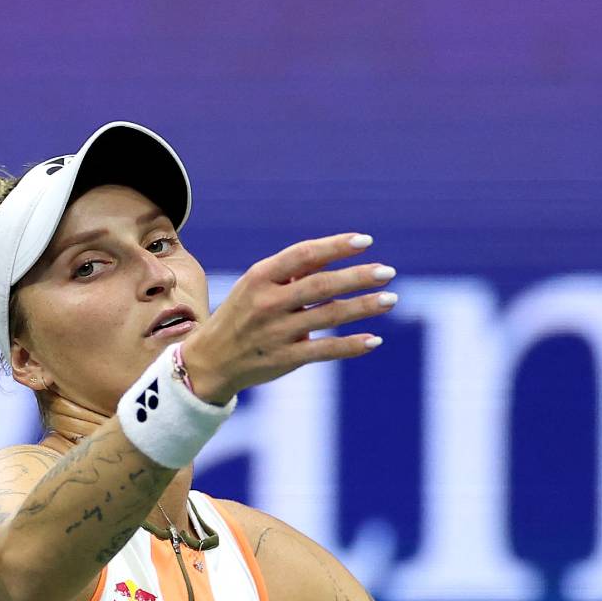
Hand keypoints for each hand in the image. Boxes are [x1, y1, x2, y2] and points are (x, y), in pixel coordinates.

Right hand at [178, 233, 396, 401]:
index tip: (366, 241)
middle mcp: (268, 302)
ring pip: (329, 316)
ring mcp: (277, 332)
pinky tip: (375, 339)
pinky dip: (351, 345)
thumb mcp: (257, 286)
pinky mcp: (285, 358)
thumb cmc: (243, 314)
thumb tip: (335, 252)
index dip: (336, 246)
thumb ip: (293, 272)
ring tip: (390, 299)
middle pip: (321, 285)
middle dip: (357, 277)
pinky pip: (325, 350)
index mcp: (260, 277)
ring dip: (363, 307)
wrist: (211, 360)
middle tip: (388, 271)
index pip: (303, 255)